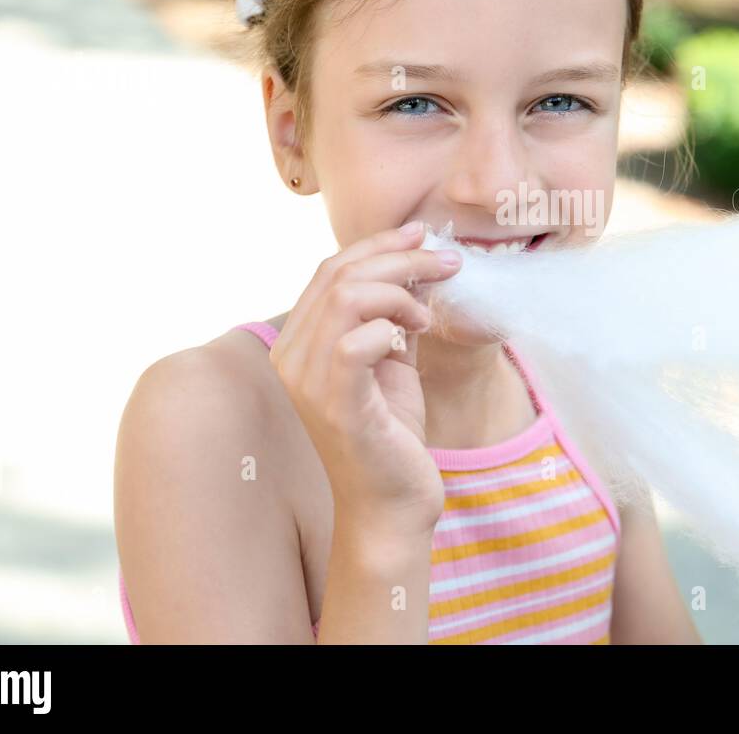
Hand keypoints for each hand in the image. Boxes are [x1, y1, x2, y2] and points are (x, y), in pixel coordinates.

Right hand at [269, 222, 462, 536]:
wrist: (394, 502)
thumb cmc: (392, 433)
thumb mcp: (392, 359)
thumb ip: (393, 314)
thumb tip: (415, 263)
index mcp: (298, 342)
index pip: (328, 270)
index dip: (377, 244)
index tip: (422, 235)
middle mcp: (291, 358)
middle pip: (338, 275)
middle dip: (399, 257)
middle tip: (447, 262)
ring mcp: (308, 383)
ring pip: (345, 298)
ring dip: (399, 291)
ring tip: (427, 315)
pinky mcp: (336, 406)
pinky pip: (354, 343)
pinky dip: (389, 327)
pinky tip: (411, 339)